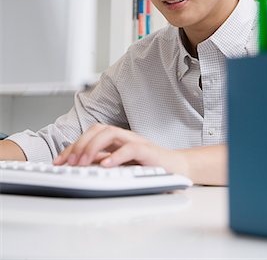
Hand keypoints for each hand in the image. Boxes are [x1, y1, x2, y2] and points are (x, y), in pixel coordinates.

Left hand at [54, 123, 187, 175]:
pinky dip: (116, 156)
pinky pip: (131, 148)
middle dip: (80, 144)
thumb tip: (79, 166)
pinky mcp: (148, 151)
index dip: (72, 146)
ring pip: (111, 133)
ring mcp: (136, 141)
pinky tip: (106, 165)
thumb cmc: (147, 166)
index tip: (58, 162)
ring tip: (84, 163)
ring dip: (94, 147)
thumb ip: (102, 161)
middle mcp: (124, 136)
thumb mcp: (119, 165)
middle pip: (98, 129)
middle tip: (69, 163)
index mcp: (116, 138)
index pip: (90, 135)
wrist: (176, 168)